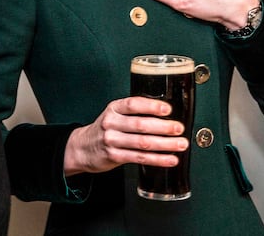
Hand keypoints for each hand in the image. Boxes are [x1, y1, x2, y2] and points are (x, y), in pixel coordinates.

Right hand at [64, 96, 187, 175]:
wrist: (82, 148)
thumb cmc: (105, 130)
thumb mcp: (114, 115)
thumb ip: (134, 113)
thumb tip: (165, 115)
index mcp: (113, 108)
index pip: (133, 104)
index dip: (151, 106)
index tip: (167, 109)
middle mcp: (111, 123)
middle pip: (140, 125)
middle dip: (163, 127)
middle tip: (179, 128)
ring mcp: (111, 140)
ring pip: (142, 143)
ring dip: (165, 144)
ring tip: (181, 144)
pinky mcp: (114, 156)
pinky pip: (140, 158)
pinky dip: (158, 159)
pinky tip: (170, 159)